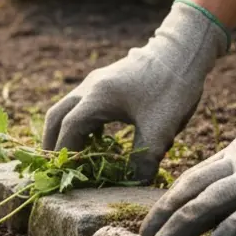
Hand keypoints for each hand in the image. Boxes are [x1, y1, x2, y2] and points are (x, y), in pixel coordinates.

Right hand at [42, 0, 228, 183]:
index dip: (65, 154)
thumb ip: (145, 159)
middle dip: (52, 143)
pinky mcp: (106, 81)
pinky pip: (81, 104)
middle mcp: (89, 88)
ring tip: (74, 158)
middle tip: (55, 168)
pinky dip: (80, 124)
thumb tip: (135, 183)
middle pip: (56, 116)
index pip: (68, 130)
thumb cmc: (171, 87)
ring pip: (67, 108)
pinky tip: (97, 140)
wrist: (182, 52)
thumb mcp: (160, 128)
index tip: (65, 175)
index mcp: (96, 99)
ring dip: (65, 132)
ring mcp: (96, 82)